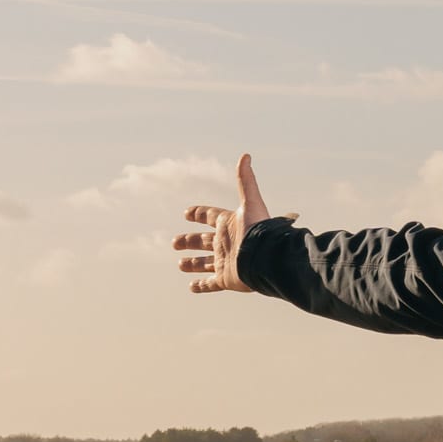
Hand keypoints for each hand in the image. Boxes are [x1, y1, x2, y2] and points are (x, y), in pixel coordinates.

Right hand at [172, 154, 272, 293]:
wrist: (267, 258)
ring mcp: (226, 262)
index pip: (210, 216)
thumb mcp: (250, 202)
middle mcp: (226, 243)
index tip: (187, 213)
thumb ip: (246, 180)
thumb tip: (246, 155)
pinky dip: (201, 286)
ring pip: (205, 264)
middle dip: (189, 241)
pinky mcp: (227, 279)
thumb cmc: (259, 231)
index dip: (199, 213)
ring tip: (181, 265)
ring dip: (193, 264)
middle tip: (175, 243)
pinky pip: (211, 284)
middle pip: (203, 242)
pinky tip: (191, 287)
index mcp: (229, 225)